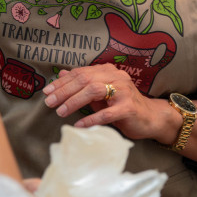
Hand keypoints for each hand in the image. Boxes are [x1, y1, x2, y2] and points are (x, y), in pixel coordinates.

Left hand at [42, 64, 169, 140]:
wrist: (149, 117)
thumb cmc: (121, 106)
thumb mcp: (100, 94)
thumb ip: (83, 84)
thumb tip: (62, 73)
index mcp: (107, 71)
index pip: (80, 73)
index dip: (62, 81)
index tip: (47, 91)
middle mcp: (116, 77)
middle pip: (85, 80)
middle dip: (64, 91)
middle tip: (49, 102)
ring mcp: (124, 91)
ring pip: (94, 91)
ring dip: (74, 102)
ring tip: (61, 111)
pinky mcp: (128, 108)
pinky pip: (106, 113)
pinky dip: (91, 118)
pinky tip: (79, 124)